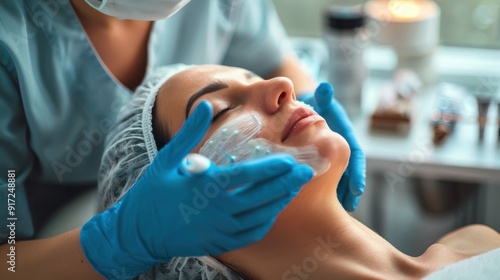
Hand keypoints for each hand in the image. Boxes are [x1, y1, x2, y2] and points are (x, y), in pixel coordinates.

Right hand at [80, 101, 312, 277]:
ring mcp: (220, 231)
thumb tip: (205, 104)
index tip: (290, 160)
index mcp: (204, 188)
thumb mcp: (167, 158)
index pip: (244, 177)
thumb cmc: (152, 193)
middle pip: (260, 198)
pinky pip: (251, 233)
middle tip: (306, 172)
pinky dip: (266, 220)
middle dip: (285, 184)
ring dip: (280, 201)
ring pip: (259, 217)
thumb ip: (190, 132)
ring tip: (295, 186)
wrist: (138, 233)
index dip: (270, 169)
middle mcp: (216, 212)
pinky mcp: (220, 243)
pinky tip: (275, 208)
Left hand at [298, 83, 365, 210]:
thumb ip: (323, 97)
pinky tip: (319, 205)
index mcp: (346, 136)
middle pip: (349, 172)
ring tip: (337, 210)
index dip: (356, 173)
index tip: (357, 189)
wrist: (307, 110)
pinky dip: (325, 192)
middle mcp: (343, 148)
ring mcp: (334, 157)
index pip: (355, 156)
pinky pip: (326, 180)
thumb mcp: (320, 101)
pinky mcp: (323, 162)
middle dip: (350, 189)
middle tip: (349, 205)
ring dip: (339, 194)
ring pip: (338, 178)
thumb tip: (324, 87)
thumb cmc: (314, 105)